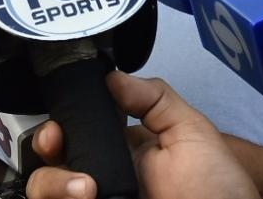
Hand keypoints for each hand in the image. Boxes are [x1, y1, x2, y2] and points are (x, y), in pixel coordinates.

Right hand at [25, 72, 258, 198]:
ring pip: (46, 193)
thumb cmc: (218, 188)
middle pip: (50, 164)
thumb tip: (112, 76)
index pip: (73, 136)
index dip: (56, 129)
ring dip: (52, 183)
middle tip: (57, 148)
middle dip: (44, 150)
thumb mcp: (191, 132)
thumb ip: (155, 99)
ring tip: (85, 190)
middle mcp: (102, 180)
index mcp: (120, 153)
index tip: (57, 129)